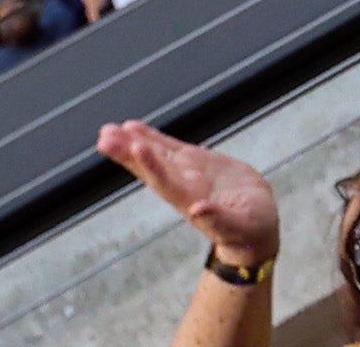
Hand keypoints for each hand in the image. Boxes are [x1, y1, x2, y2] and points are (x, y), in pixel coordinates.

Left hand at [96, 121, 280, 268]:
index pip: (166, 181)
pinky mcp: (196, 163)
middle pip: (150, 167)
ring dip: (131, 142)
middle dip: (128, 152)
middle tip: (105, 136)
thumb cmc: (248, 231)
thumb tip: (198, 210)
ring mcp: (186, 173)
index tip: (135, 147)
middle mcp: (182, 186)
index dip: (151, 165)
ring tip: (109, 130)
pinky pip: (168, 147)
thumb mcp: (237, 227)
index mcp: (190, 201)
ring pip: (155, 154)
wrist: (254, 226)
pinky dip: (151, 137)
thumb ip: (218, 220)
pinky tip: (132, 128)